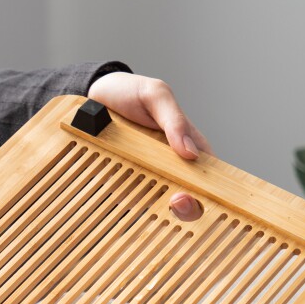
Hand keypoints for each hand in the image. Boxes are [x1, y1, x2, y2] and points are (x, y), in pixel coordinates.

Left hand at [87, 73, 212, 220]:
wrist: (94, 94)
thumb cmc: (130, 92)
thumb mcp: (156, 96)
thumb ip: (174, 120)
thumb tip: (191, 153)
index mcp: (187, 142)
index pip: (209, 172)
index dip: (210, 189)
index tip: (198, 194)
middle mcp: (171, 162)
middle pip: (190, 195)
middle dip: (189, 207)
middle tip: (178, 202)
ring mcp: (149, 173)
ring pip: (163, 203)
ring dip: (165, 211)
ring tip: (165, 206)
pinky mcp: (126, 181)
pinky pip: (133, 200)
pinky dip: (135, 206)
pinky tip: (135, 204)